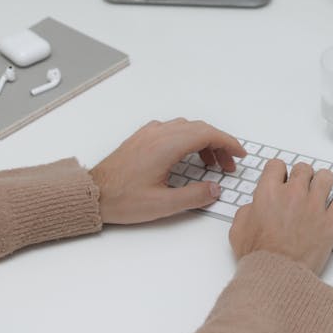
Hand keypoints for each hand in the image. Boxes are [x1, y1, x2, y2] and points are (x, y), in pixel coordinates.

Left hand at [89, 118, 245, 223]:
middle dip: (219, 145)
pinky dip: (188, 140)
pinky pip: (173, 130)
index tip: (239, 154)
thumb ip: (193, 196)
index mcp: (166, 145)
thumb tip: (214, 189)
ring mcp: (150, 133)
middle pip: (199, 128)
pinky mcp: (142, 137)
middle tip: (228, 166)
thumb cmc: (122, 198)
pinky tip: (188, 158)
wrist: (93, 193)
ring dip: (203, 142)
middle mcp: (159, 133)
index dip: (228, 142)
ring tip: (211, 165)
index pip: (207, 134)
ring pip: (186, 128)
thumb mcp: (162, 204)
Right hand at [229, 159, 332, 274]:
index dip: (278, 173)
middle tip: (299, 190)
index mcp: (269, 192)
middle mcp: (293, 194)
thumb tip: (254, 207)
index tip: (280, 180)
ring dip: (321, 184)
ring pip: (326, 177)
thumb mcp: (239, 230)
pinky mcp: (331, 221)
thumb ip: (247, 210)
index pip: (277, 165)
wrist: (277, 278)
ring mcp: (314, 206)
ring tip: (319, 194)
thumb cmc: (259, 258)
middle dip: (300, 177)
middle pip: (303, 168)